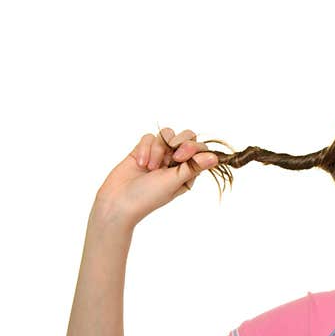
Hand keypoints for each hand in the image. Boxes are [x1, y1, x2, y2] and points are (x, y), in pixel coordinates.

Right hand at [94, 127, 218, 227]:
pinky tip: (140, 163)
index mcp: (188, 171)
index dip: (193, 147)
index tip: (180, 157)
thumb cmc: (148, 197)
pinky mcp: (142, 149)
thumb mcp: (174, 182)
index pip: (199, 149)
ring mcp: (159, 154)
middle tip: (172, 156)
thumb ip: (193, 167)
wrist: (118, 201)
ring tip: (150, 167)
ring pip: (166, 134)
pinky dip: (145, 148)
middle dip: (179, 142)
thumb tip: (216, 158)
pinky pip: (148, 137)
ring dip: (158, 149)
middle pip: (186, 136)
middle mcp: (176, 161)